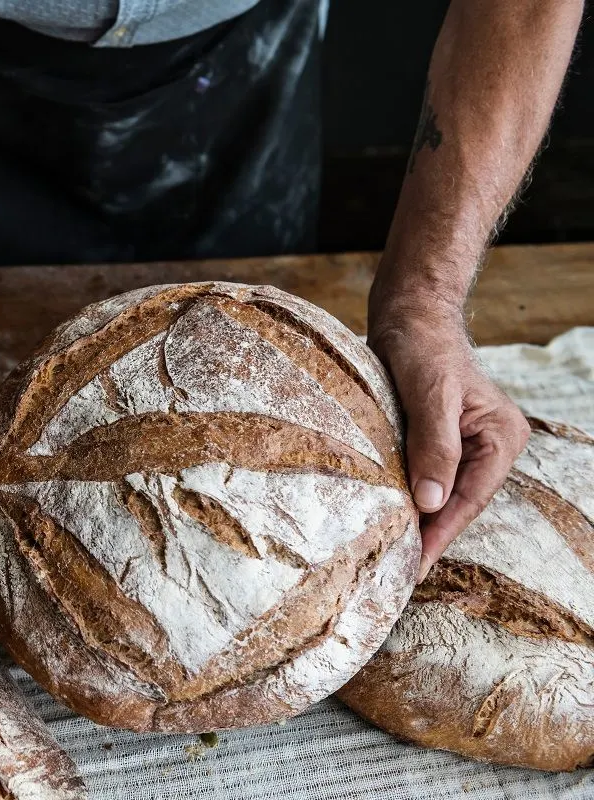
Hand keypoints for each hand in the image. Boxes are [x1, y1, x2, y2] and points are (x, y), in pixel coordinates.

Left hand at [369, 305, 529, 581]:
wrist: (407, 315)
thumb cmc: (422, 346)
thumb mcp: (429, 394)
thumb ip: (434, 446)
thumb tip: (431, 502)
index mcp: (501, 437)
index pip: (470, 498)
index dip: (441, 533)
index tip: (414, 563)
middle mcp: (490, 445)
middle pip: (457, 502)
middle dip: (428, 533)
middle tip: (395, 569)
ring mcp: (466, 445)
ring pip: (441, 493)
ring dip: (417, 519)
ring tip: (389, 554)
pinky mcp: (439, 441)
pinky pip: (426, 477)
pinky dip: (408, 497)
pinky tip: (388, 517)